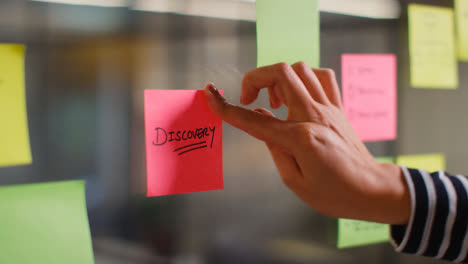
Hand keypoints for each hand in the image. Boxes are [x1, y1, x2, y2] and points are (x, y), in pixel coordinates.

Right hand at [204, 62, 409, 224]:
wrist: (373, 190)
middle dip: (255, 78)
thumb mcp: (294, 181)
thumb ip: (273, 147)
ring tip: (275, 101)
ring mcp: (330, 107)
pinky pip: (322, 76)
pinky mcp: (339, 106)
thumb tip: (260, 119)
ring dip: (279, 78)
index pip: (253, 118)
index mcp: (300, 138)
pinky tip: (298, 95)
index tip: (210, 95)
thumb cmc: (335, 194)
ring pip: (301, 68)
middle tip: (250, 100)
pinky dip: (304, 78)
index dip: (226, 107)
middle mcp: (315, 114)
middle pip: (280, 73)